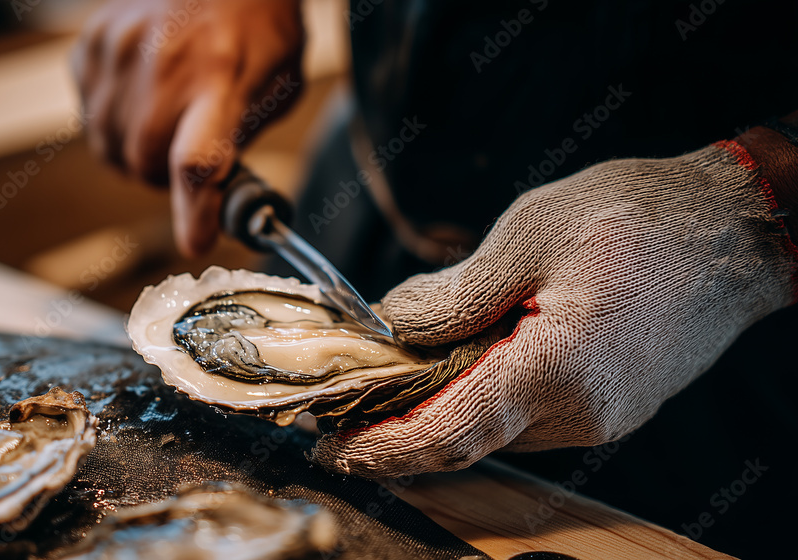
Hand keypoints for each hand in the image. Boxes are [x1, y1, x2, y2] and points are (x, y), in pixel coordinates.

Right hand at [73, 0, 303, 255]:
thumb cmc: (257, 25)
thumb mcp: (278, 85)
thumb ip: (243, 140)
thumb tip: (217, 196)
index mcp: (222, 78)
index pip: (199, 160)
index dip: (194, 212)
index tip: (196, 241)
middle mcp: (163, 65)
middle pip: (144, 163)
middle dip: (164, 176)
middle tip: (187, 150)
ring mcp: (119, 51)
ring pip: (110, 147)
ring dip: (136, 151)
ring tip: (167, 116)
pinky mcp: (91, 44)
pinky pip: (88, 115)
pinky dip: (113, 120)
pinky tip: (142, 93)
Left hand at [312, 143, 796, 477]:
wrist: (735, 228)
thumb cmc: (640, 218)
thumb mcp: (528, 235)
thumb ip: (454, 293)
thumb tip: (395, 326)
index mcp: (556, 370)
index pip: (449, 432)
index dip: (383, 447)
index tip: (333, 447)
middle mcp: (580, 412)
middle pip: (466, 439)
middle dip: (397, 433)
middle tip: (342, 414)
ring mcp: (599, 414)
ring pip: (496, 430)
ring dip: (437, 414)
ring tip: (384, 386)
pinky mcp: (609, 403)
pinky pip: (528, 416)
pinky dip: (479, 402)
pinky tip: (451, 373)